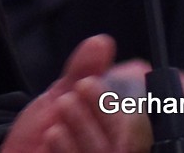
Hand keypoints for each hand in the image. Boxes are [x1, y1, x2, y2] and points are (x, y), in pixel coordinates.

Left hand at [0, 35, 133, 152]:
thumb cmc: (43, 130)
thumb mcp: (62, 94)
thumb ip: (84, 69)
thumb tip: (102, 42)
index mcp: (116, 131)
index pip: (140, 120)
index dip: (136, 102)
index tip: (127, 75)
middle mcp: (113, 150)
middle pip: (127, 139)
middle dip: (105, 108)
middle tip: (85, 85)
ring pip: (104, 151)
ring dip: (84, 124)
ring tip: (65, 104)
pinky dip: (67, 148)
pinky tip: (55, 134)